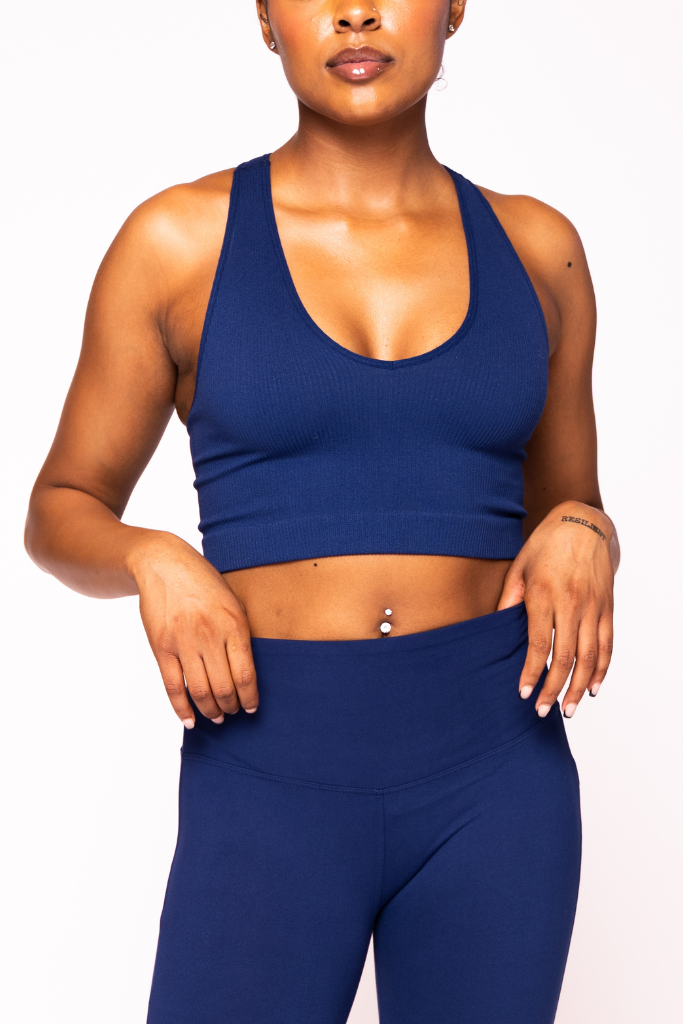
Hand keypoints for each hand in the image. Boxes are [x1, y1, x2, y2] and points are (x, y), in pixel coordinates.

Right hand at [129, 532, 257, 727]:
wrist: (163, 564)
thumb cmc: (203, 583)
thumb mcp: (231, 601)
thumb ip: (240, 632)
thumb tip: (248, 671)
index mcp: (234, 624)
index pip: (246, 674)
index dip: (249, 698)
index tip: (251, 708)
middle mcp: (210, 635)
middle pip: (224, 688)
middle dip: (230, 707)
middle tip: (232, 712)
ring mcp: (183, 642)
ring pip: (200, 691)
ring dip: (210, 711)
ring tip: (216, 717)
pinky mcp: (162, 647)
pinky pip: (173, 686)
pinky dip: (181, 708)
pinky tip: (189, 720)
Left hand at [497, 501, 615, 717]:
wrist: (584, 523)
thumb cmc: (546, 544)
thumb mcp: (519, 566)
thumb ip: (508, 599)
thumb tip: (496, 626)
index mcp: (544, 594)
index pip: (538, 644)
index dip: (531, 672)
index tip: (522, 693)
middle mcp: (571, 603)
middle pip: (564, 656)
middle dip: (553, 689)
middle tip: (542, 711)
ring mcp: (593, 607)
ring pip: (589, 656)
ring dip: (579, 686)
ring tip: (568, 709)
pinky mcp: (607, 608)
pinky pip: (608, 644)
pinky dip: (602, 668)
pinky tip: (592, 687)